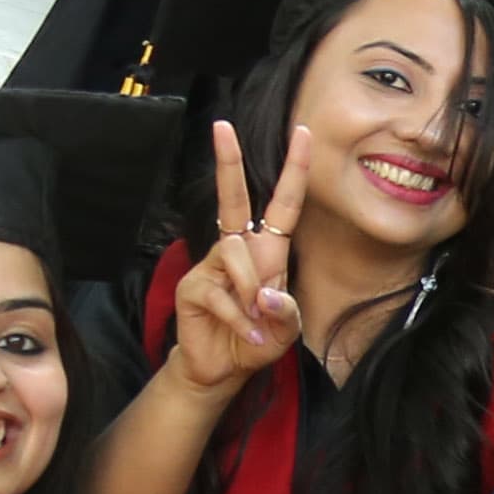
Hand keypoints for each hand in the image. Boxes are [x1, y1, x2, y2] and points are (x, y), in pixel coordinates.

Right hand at [169, 119, 308, 397]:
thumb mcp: (286, 331)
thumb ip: (286, 313)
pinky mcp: (192, 286)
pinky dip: (240, 320)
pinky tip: (246, 336)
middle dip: (228, 162)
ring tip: (257, 324)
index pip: (283, 204)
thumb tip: (265, 294)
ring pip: (236, 259)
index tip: (300, 133)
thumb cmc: (257, 340)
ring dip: (251, 296)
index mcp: (268, 251)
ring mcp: (212, 265)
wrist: (223, 367)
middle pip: (232, 199)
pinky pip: (221, 295)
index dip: (293, 171)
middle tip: (222, 126)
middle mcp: (238, 250)